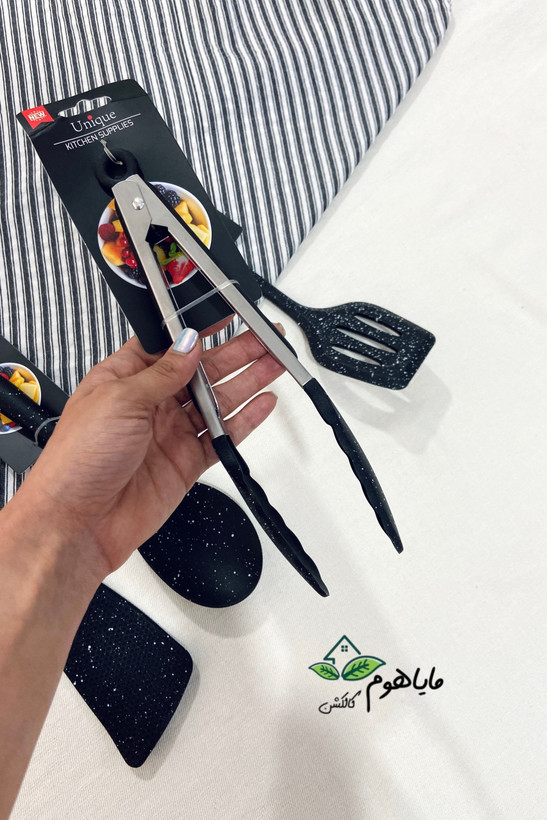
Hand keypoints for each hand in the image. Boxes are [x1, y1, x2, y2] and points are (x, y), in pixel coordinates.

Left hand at [8, 328, 283, 583]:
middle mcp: (150, 403)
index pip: (171, 345)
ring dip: (248, 381)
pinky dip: (245, 422)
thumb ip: (162, 372)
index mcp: (126, 378)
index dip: (201, 330)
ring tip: (275, 365)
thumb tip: (189, 344)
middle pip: (203, 370)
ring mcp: (170, 432)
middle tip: (267, 339)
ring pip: (218, 401)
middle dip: (237, 352)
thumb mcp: (119, 399)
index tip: (229, 316)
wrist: (78, 523)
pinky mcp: (185, 461)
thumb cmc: (77, 460)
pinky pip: (222, 437)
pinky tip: (261, 405)